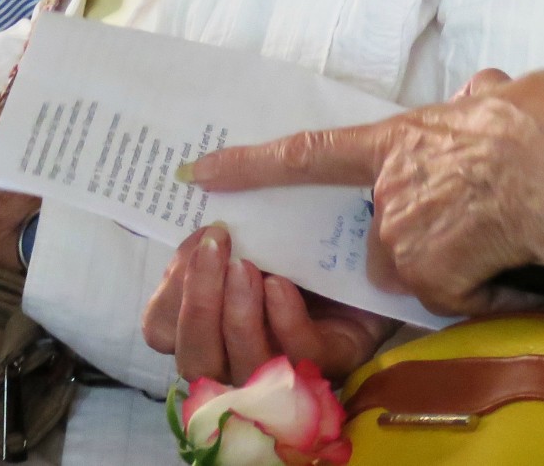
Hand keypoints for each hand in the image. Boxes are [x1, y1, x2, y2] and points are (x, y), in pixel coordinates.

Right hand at [142, 224, 395, 382]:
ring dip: (236, 316)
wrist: (379, 220)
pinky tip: (280, 287)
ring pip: (242, 368)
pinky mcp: (337, 359)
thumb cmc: (308, 217)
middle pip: (194, 359)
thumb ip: (225, 203)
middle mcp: (242, 346)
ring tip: (247, 267)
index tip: (191, 249)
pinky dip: (282, 323)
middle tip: (215, 249)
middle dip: (196, 306)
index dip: (167, 299)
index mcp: (215, 313)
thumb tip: (192, 175)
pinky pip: (299, 358)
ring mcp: (290, 360)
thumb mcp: (258, 210)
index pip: (164, 331)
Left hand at [183, 70, 543, 314]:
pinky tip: (513, 262)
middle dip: (417, 230)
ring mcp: (408, 242)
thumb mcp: (510, 95)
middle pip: (381, 230)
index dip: (250, 164)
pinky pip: (450, 294)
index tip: (201, 172)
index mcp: (397, 141)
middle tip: (475, 213)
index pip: (307, 153)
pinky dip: (478, 288)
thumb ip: (481, 101)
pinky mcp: (437, 282)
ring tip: (501, 236)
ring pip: (414, 265)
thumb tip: (485, 92)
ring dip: (446, 261)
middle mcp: (390, 194)